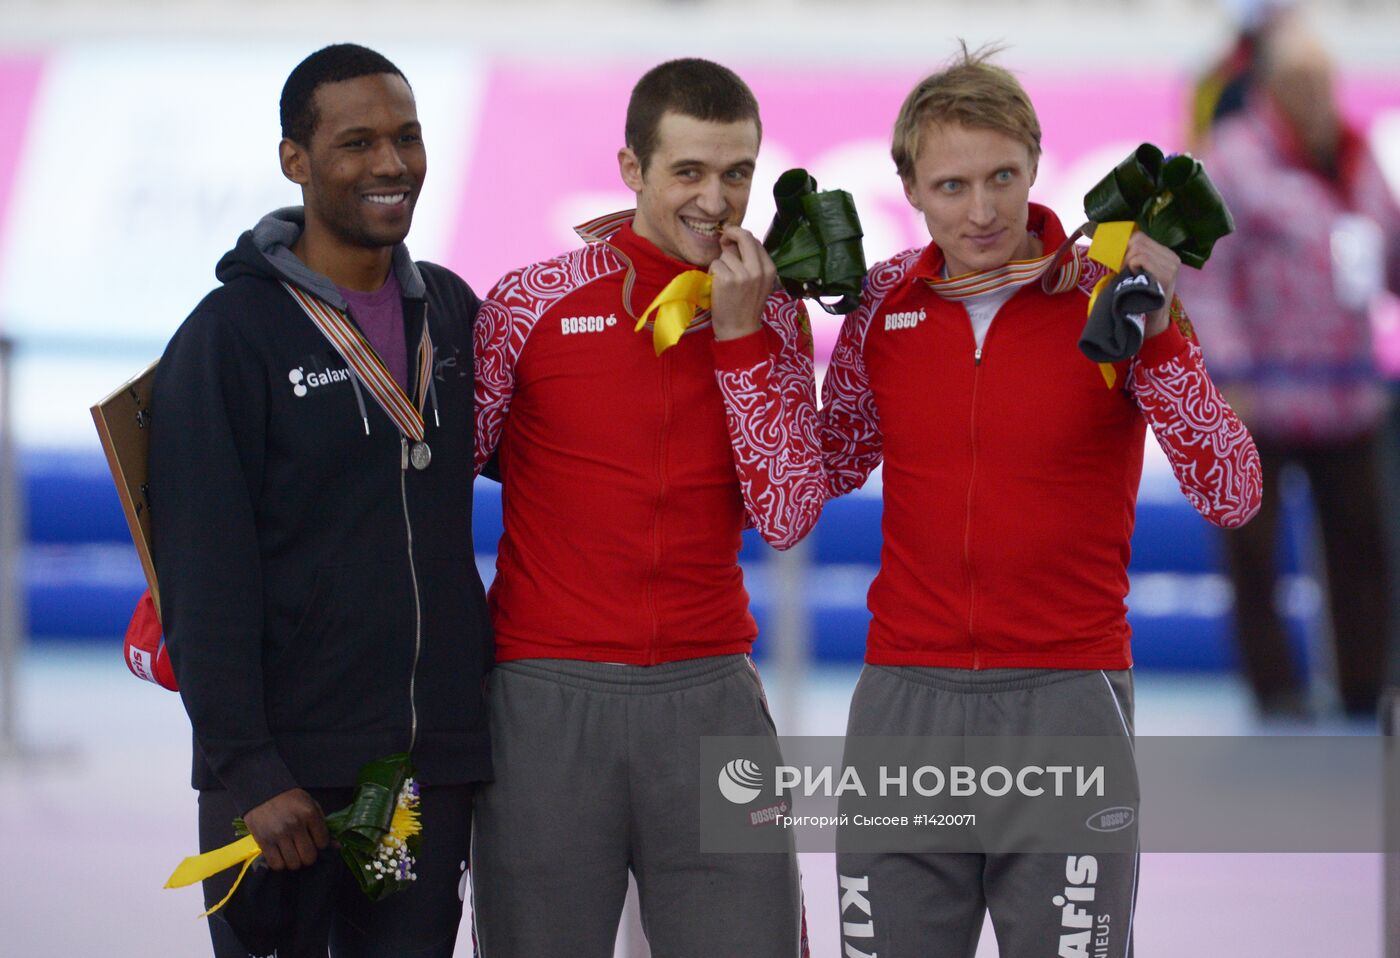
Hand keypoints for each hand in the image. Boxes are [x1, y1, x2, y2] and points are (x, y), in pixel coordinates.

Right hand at [242, 788, 329, 870]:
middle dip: (308, 856)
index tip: (315, 841)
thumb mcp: (310, 805)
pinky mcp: (264, 842)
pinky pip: (277, 865)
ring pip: (294, 864)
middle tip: (303, 849)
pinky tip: (281, 855)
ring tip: (292, 852)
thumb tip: (337, 846)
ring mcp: (278, 834)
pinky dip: (280, 864)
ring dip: (295, 861)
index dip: (320, 845)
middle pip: (309, 857)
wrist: (263, 792)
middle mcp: (295, 825)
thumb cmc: (290, 800)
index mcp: (309, 813)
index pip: (323, 842)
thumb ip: (323, 825)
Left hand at [709, 226, 777, 340]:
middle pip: (744, 237)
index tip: (732, 239)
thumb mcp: (759, 283)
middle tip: (723, 237)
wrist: (739, 330)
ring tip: (723, 280)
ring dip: (720, 263)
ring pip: (726, 253)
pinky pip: (716, 264)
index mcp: (770, 269)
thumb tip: (735, 240)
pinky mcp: (727, 280)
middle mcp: (759, 269)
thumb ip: (753, 263)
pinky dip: (713, 272)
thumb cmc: (746, 306)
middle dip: (731, 232)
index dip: (741, 237)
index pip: (755, 241)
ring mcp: (743, 274)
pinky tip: (717, 285)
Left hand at [1122, 232, 1179, 337]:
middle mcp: (1172, 257)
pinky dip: (1132, 267)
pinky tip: (1135, 278)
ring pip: (1138, 248)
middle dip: (1125, 253)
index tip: (1120, 261)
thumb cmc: (1142, 297)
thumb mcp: (1139, 273)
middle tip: (1123, 270)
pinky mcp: (1166, 274)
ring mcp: (1171, 265)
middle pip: (1138, 240)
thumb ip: (1134, 258)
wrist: (1153, 321)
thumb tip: (1115, 243)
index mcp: (1167, 255)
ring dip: (1128, 262)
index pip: (1141, 237)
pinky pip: (1141, 259)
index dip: (1125, 246)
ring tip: (1130, 276)